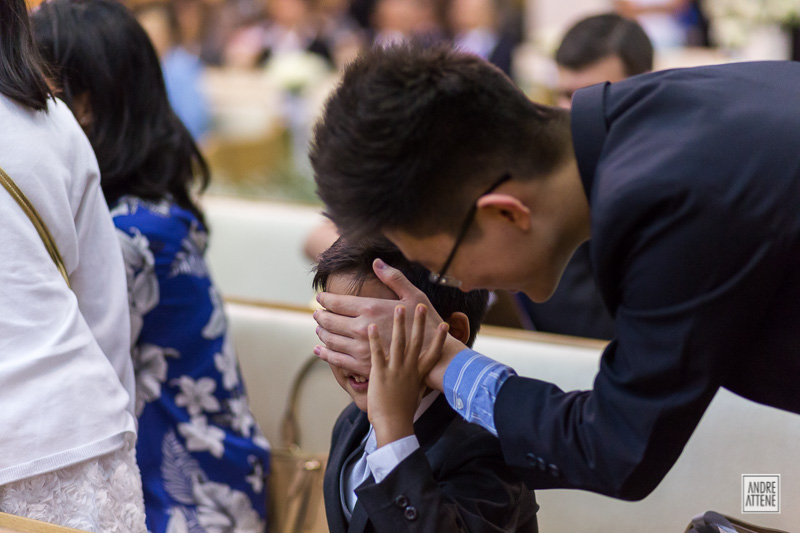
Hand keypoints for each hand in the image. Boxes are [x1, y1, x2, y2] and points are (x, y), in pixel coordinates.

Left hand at [314, 259, 453, 378]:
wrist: (434, 358)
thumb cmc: (426, 324)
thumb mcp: (413, 295)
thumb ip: (393, 277)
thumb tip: (377, 262)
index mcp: (370, 308)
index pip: (337, 302)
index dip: (325, 299)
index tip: (320, 297)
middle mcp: (361, 328)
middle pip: (329, 320)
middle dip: (320, 316)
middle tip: (316, 313)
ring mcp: (360, 348)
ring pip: (330, 340)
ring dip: (321, 333)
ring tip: (319, 329)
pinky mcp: (362, 366)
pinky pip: (336, 359)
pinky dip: (325, 354)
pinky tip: (320, 350)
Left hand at [367, 304, 448, 447]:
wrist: (394, 425)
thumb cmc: (403, 412)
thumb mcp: (415, 394)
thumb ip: (417, 382)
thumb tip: (422, 378)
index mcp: (419, 373)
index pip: (434, 353)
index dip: (440, 339)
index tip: (445, 325)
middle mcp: (409, 369)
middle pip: (417, 341)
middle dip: (419, 323)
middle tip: (422, 307)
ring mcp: (396, 370)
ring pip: (399, 342)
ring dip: (399, 324)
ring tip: (399, 308)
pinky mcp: (380, 374)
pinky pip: (378, 353)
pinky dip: (375, 339)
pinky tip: (370, 326)